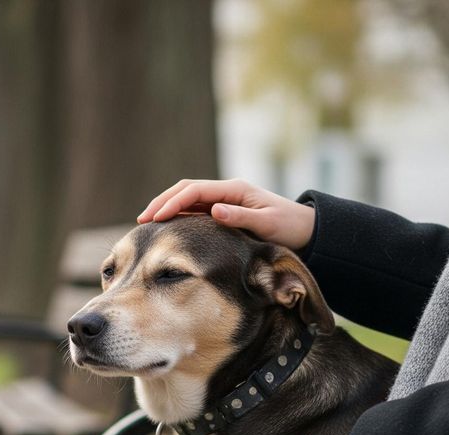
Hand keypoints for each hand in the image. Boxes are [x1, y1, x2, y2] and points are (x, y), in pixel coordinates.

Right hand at [137, 178, 315, 250]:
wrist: (305, 230)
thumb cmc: (289, 228)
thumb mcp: (267, 224)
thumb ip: (241, 218)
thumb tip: (213, 211)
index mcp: (235, 190)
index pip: (195, 191)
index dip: (173, 202)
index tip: (155, 217)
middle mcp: (226, 192)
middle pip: (186, 190)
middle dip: (162, 202)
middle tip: (142, 219)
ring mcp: (224, 201)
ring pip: (188, 200)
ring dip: (167, 208)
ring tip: (148, 223)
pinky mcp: (224, 212)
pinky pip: (195, 211)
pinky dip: (178, 217)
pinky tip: (167, 228)